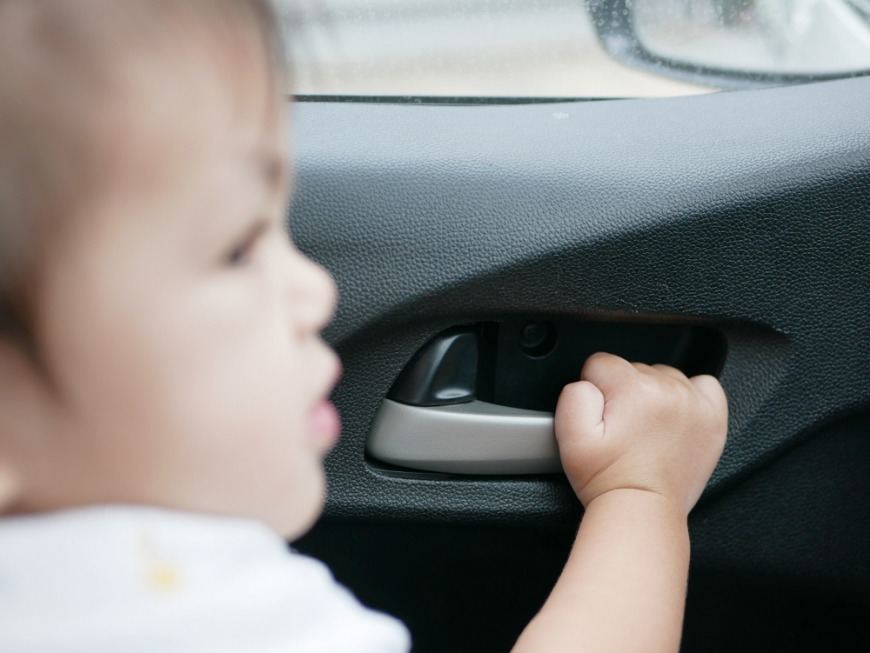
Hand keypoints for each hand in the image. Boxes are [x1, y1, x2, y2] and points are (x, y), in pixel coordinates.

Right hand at [555, 353, 726, 514]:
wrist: (642, 508)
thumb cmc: (608, 478)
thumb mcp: (570, 435)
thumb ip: (573, 393)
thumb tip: (588, 380)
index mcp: (632, 388)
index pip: (601, 363)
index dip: (594, 389)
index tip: (601, 416)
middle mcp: (667, 389)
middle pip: (634, 368)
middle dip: (624, 392)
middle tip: (622, 428)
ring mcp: (693, 402)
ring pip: (663, 375)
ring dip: (653, 394)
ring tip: (646, 428)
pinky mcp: (712, 418)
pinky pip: (703, 385)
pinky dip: (690, 395)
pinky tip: (674, 415)